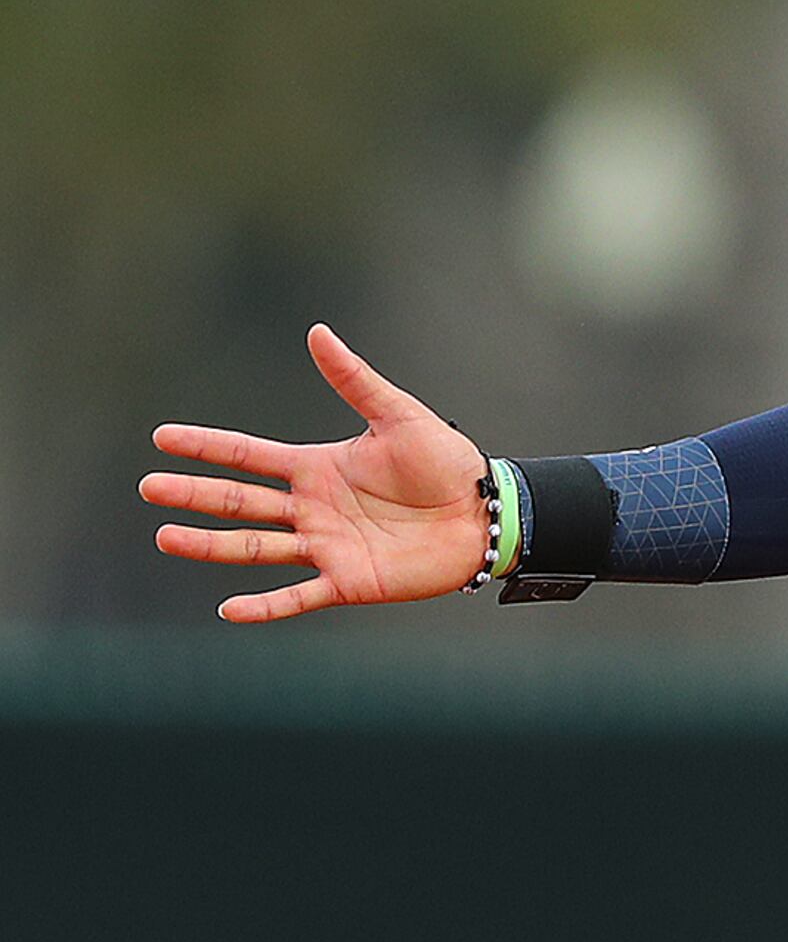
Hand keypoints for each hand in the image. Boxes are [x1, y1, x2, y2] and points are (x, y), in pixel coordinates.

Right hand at [142, 324, 490, 621]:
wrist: (484, 514)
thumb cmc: (445, 464)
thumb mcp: (398, 416)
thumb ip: (355, 381)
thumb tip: (318, 332)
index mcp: (317, 467)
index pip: (248, 455)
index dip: (207, 447)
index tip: (162, 438)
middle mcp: (311, 507)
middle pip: (240, 501)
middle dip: (194, 494)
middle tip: (149, 487)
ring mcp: (325, 545)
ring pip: (255, 546)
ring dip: (211, 544)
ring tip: (166, 536)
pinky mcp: (348, 580)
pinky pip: (298, 596)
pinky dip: (265, 605)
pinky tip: (227, 609)